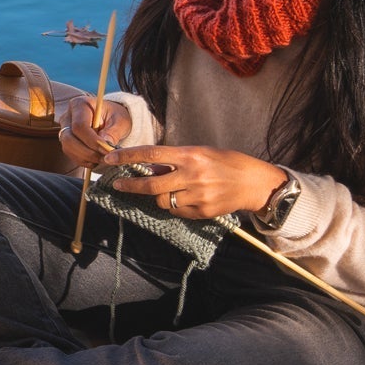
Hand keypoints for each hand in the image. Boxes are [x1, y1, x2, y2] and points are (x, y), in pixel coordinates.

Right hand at [59, 94, 130, 167]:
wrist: (110, 118)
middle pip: (69, 139)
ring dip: (86, 158)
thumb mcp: (120, 121)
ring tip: (103, 159)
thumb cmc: (115, 116)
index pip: (79, 126)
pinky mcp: (66, 141)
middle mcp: (68, 116)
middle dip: (88, 152)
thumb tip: (106, 145)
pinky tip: (97, 159)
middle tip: (105, 158)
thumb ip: (113, 132)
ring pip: (68, 148)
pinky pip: (71, 155)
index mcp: (79, 105)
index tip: (107, 150)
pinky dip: (84, 161)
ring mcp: (64, 129)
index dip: (92, 141)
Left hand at [99, 144, 286, 220]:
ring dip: (159, 196)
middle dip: (130, 186)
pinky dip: (175, 206)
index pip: (150, 154)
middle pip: (151, 185)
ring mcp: (197, 195)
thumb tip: (148, 166)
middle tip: (117, 185)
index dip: (127, 157)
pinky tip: (187, 198)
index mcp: (190, 155)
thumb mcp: (200, 153)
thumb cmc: (226, 162)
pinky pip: (177, 211)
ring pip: (163, 201)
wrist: (254, 183)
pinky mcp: (202, 211)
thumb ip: (174, 160)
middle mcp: (192, 175)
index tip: (110, 159)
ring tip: (170, 189)